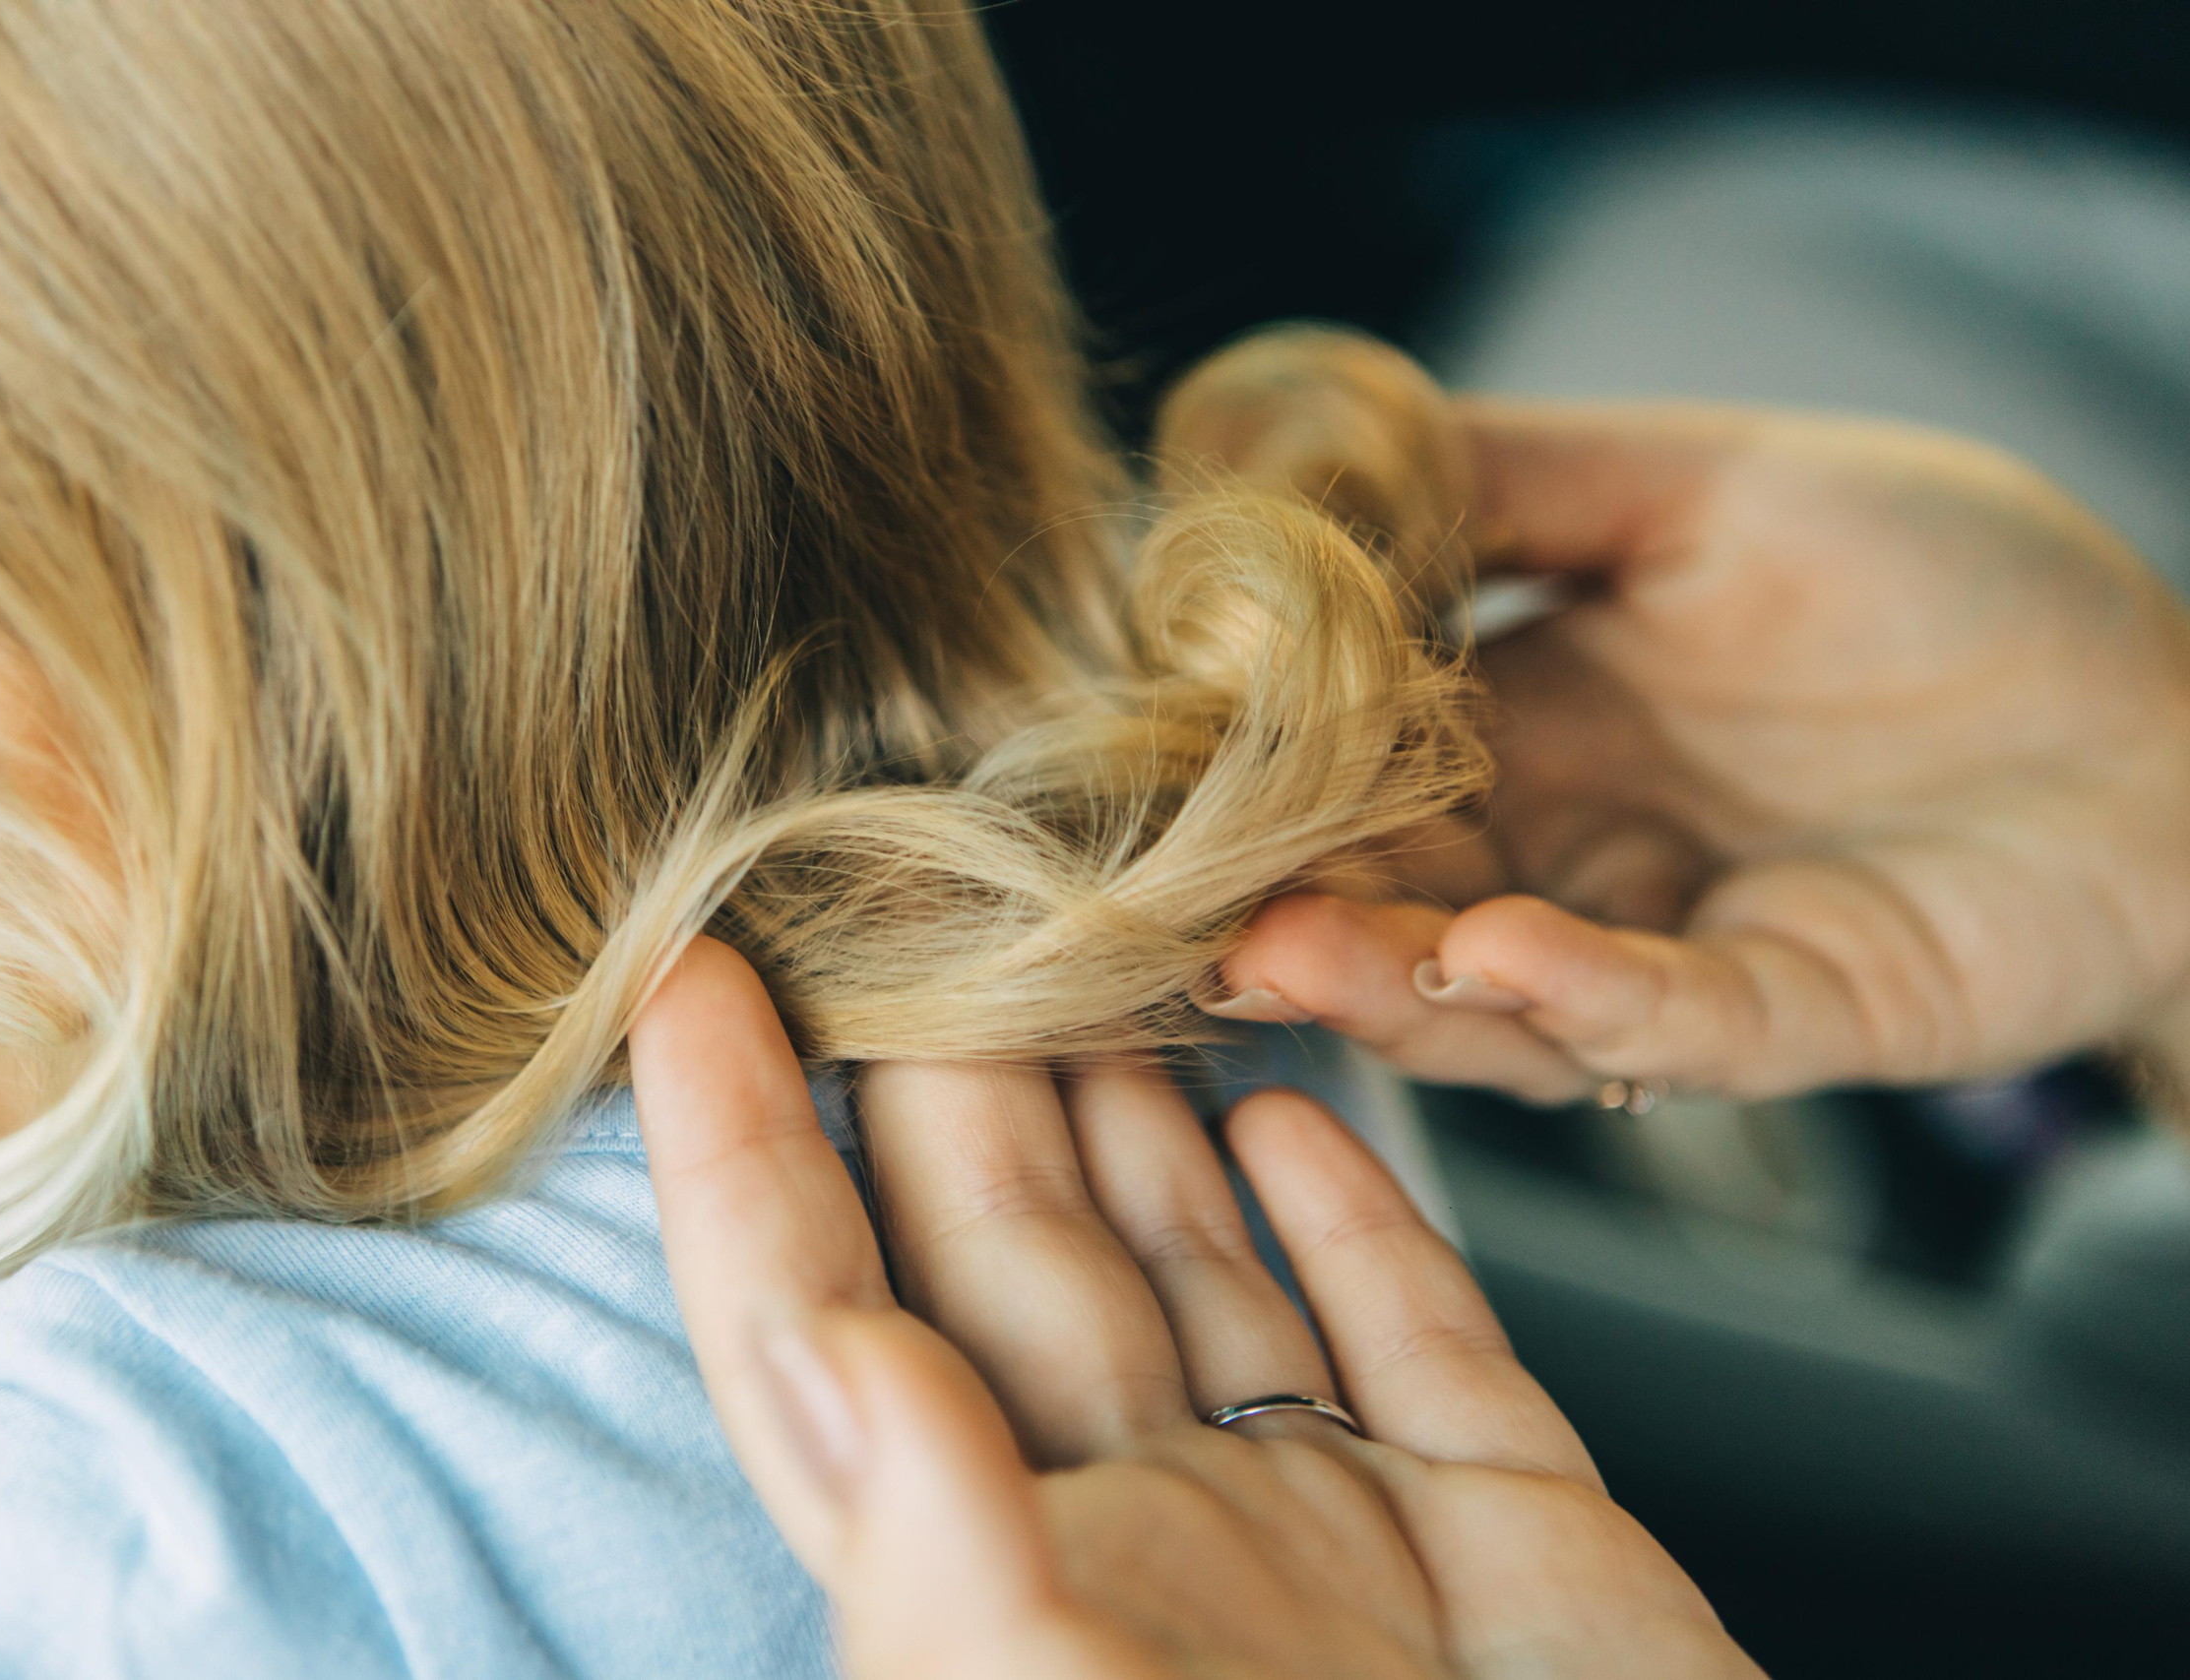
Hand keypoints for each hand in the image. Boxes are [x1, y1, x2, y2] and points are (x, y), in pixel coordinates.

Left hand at [633, 937, 1760, 1677]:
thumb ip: (953, 1587)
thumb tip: (838, 1360)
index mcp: (1011, 1601)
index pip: (820, 1333)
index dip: (734, 1157)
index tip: (684, 982)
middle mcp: (1148, 1552)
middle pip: (1011, 1251)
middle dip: (949, 1056)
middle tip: (910, 872)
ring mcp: (1327, 1537)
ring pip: (1194, 1261)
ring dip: (1135, 1097)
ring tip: (1086, 932)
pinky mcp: (1503, 1531)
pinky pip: (1405, 1330)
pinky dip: (1351, 1212)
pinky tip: (1293, 1107)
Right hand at [1168, 364, 2189, 1100]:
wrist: (2173, 712)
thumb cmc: (1955, 582)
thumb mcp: (1708, 486)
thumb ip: (1516, 480)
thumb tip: (1306, 450)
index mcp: (1526, 728)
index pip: (1350, 766)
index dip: (1250, 772)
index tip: (1137, 763)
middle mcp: (1563, 851)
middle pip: (1385, 899)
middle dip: (1282, 907)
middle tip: (1174, 903)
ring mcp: (1659, 945)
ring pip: (1487, 996)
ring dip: (1385, 980)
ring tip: (1283, 949)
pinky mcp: (1779, 1019)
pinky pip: (1662, 1025)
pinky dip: (1579, 997)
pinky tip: (1502, 955)